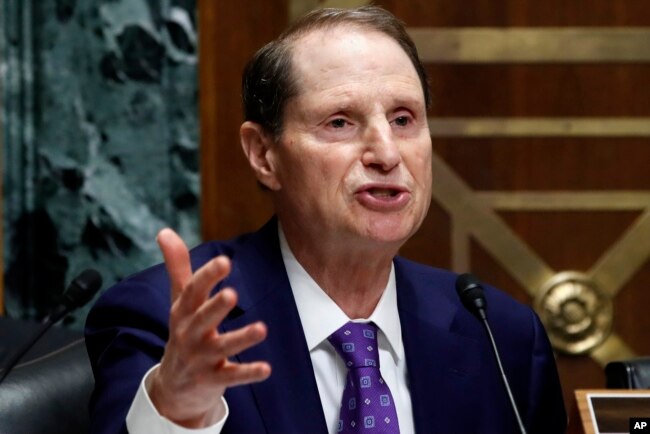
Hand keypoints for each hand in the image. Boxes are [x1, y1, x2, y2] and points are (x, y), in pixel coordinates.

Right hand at [149, 228, 270, 427]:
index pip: (193, 292)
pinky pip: (232, 377)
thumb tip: (164, 230)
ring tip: (262, 329)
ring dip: (241, 339)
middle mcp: (189, 334)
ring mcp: (200, 359)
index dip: (208, 276)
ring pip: (221, 348)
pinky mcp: (213, 380)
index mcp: (182, 312)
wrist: (173, 387)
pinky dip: (248, 373)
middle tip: (232, 294)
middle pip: (202, 320)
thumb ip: (178, 266)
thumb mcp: (179, 301)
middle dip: (215, 307)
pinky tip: (267, 368)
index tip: (225, 261)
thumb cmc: (183, 332)